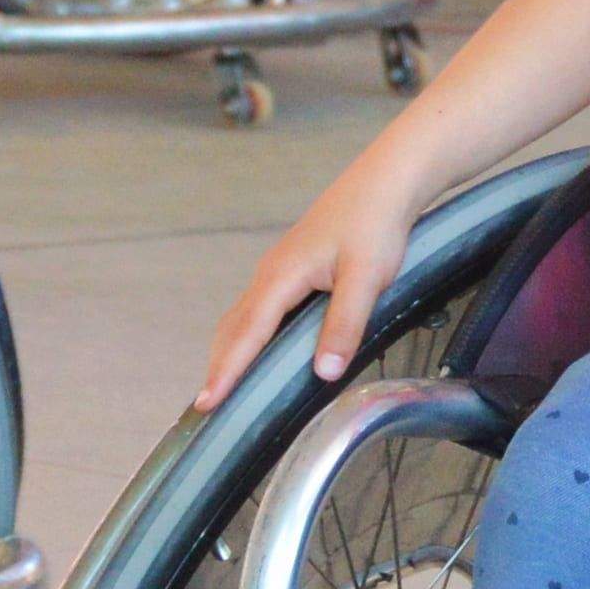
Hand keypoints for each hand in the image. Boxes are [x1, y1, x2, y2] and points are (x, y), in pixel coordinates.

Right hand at [199, 174, 415, 407]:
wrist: (384, 181)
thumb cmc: (375, 223)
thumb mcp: (366, 277)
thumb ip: (344, 325)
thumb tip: (323, 372)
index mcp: (281, 277)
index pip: (247, 334)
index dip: (226, 371)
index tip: (207, 402)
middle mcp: (271, 273)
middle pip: (234, 327)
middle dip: (218, 366)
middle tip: (205, 407)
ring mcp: (279, 269)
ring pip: (243, 316)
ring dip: (229, 351)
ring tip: (222, 385)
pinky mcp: (291, 267)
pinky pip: (258, 307)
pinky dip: (246, 334)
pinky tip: (255, 348)